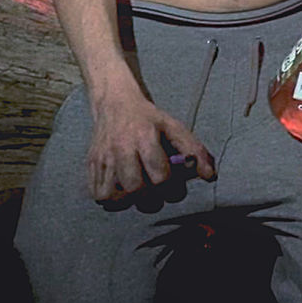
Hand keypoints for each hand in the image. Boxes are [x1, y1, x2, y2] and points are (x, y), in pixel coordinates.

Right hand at [87, 85, 215, 201]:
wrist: (115, 102)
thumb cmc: (148, 119)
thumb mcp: (174, 127)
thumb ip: (194, 150)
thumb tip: (210, 175)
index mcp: (145, 136)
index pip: (160, 176)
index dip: (170, 187)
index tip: (171, 184)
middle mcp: (122, 147)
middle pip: (135, 189)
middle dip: (149, 197)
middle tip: (153, 192)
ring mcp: (103, 157)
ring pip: (112, 196)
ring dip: (127, 200)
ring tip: (135, 192)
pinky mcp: (91, 163)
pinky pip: (96, 194)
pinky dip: (109, 198)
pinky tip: (120, 189)